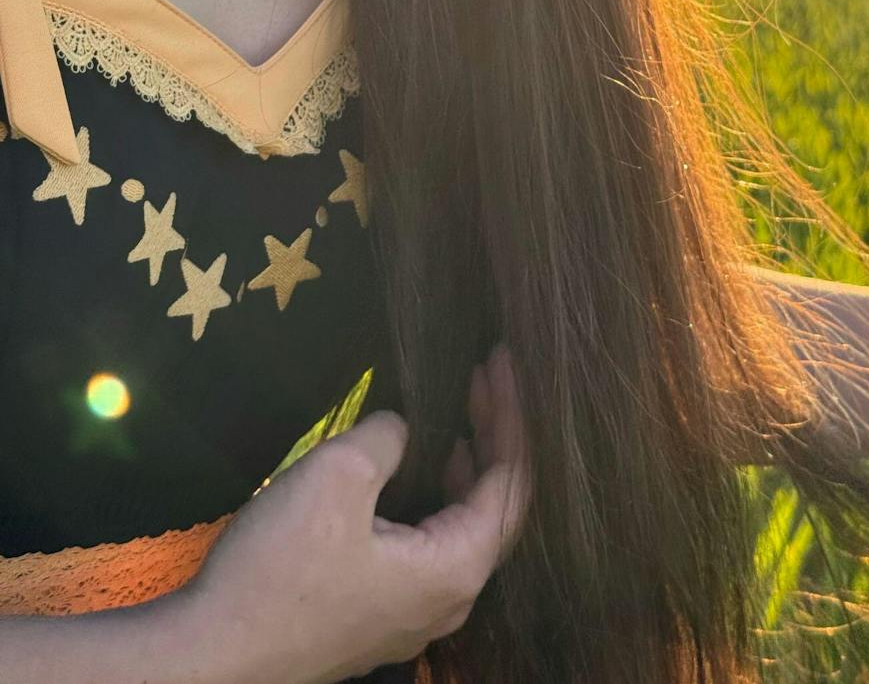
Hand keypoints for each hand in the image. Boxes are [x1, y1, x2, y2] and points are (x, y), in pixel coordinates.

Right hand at [180, 344, 529, 683]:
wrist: (211, 655)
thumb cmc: (278, 571)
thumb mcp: (338, 476)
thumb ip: (389, 437)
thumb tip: (403, 427)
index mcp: (456, 570)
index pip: (511, 481)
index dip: (510, 415)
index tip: (499, 360)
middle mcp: (448, 600)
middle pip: (495, 505)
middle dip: (492, 435)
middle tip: (482, 376)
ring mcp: (413, 613)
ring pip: (461, 527)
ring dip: (464, 466)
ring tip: (460, 410)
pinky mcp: (379, 614)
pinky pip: (428, 546)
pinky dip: (434, 496)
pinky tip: (416, 466)